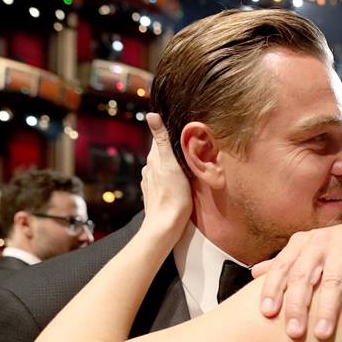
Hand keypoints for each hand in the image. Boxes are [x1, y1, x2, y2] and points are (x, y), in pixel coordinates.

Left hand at [139, 113, 191, 242]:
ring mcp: (151, 181)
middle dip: (175, 148)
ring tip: (188, 164)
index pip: (161, 137)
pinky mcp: (155, 193)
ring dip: (174, 163)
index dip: (172, 131)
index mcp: (154, 158)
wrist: (166, 225)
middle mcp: (149, 168)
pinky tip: (181, 180)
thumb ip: (162, 140)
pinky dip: (172, 176)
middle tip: (192, 147)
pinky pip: (165, 178)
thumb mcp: (171, 164)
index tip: (184, 128)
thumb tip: (151, 115)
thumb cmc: (173, 195)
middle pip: (163, 151)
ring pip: (164, 165)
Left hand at [250, 220, 341, 339]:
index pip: (281, 267)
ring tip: (322, 334)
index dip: (272, 289)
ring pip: (333, 282)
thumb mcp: (306, 251)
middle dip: (297, 305)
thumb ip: (283, 263)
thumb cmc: (332, 249)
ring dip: (327, 310)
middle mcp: (320, 244)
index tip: (267, 313)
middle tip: (294, 332)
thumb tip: (252, 274)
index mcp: (301, 244)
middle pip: (304, 276)